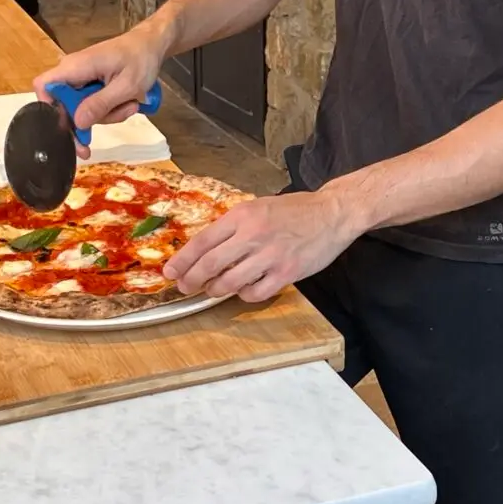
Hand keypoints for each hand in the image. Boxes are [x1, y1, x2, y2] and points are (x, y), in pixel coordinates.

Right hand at [33, 25, 165, 157]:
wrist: (150, 45)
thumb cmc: (141, 58)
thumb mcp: (126, 85)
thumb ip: (101, 104)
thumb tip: (78, 122)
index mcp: (75, 67)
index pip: (44, 87)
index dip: (49, 109)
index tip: (69, 127)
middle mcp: (71, 72)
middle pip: (64, 107)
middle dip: (91, 119)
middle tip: (120, 115)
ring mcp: (80, 79)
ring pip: (80, 110)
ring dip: (107, 114)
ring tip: (130, 104)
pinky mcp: (88, 85)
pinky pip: (90, 106)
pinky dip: (109, 110)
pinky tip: (126, 103)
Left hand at [162, 187, 365, 302]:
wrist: (332, 213)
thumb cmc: (293, 210)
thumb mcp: (257, 207)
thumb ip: (233, 226)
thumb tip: (204, 249)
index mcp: (242, 215)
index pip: (202, 241)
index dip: (182, 260)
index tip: (170, 272)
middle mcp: (253, 234)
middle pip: (211, 264)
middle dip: (192, 280)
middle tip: (185, 287)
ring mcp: (271, 255)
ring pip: (230, 282)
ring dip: (216, 290)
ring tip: (212, 290)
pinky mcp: (287, 273)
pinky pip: (255, 293)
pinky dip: (244, 295)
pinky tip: (243, 290)